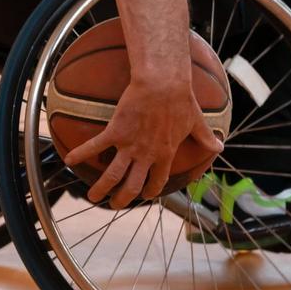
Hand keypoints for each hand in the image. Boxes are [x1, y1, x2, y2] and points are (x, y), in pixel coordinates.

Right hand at [62, 76, 224, 208]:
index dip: (151, 190)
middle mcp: (146, 156)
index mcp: (164, 155)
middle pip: (132, 186)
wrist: (163, 83)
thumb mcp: (197, 121)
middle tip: (115, 206)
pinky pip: (95, 147)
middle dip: (122, 199)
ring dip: (101, 189)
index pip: (157, 180)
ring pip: (112, 176)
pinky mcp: (116, 131)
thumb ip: (206, 137)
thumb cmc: (181, 99)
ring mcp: (129, 146)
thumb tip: (220, 146)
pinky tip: (70, 162)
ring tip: (92, 197)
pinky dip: (82, 155)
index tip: (145, 195)